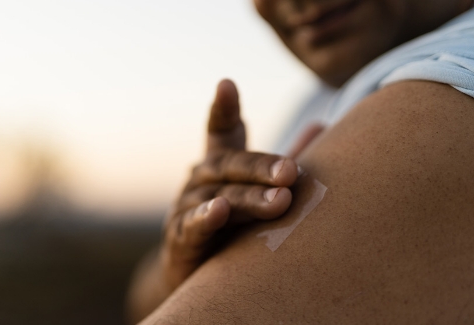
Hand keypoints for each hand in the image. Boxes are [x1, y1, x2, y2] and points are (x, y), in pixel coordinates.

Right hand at [161, 79, 299, 289]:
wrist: (200, 276)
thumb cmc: (235, 227)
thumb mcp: (258, 191)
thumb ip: (285, 161)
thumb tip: (322, 125)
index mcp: (219, 165)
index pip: (220, 132)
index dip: (222, 110)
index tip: (226, 84)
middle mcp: (200, 180)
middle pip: (229, 165)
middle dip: (260, 167)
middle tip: (291, 172)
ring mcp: (186, 208)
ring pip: (219, 195)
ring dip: (248, 197)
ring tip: (280, 200)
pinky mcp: (179, 239)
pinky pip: (192, 226)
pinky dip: (205, 218)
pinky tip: (220, 210)